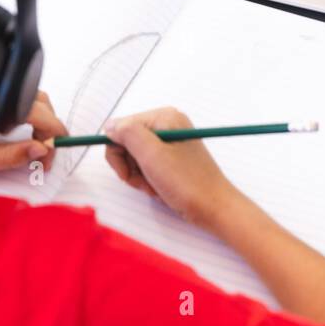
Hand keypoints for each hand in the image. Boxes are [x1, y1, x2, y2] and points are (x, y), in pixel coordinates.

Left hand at [0, 90, 67, 176]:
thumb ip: (9, 157)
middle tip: (44, 157)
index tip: (50, 159)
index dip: (53, 138)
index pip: (41, 115)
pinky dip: (28, 112)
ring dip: (41, 119)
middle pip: (42, 103)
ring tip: (33, 145)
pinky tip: (17, 130)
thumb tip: (41, 150)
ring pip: (33, 96)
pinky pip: (19, 95)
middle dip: (50, 130)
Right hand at [104, 107, 238, 229]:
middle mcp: (166, 124)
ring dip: (139, 176)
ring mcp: (170, 142)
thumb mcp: (152, 156)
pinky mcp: (172, 158)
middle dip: (130, 166)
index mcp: (163, 117)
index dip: (118, 153)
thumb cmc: (186, 183)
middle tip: (145, 182)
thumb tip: (109, 125)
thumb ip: (128, 135)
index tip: (128, 173)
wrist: (214, 208)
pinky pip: (147, 165)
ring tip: (155, 187)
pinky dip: (148, 180)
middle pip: (127, 142)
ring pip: (135, 156)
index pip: (121, 127)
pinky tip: (160, 188)